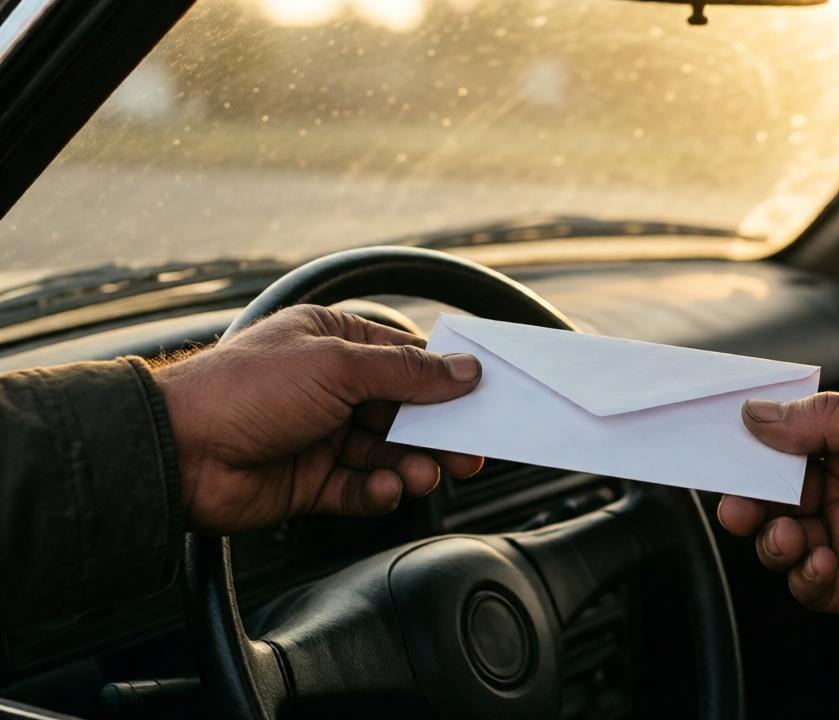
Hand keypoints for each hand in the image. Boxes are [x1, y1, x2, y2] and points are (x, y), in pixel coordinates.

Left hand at [154, 305, 483, 533]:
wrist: (177, 452)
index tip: (482, 398)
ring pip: (386, 453)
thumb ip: (408, 372)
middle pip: (403, 410)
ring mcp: (319, 435)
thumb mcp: (338, 365)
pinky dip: (377, 492)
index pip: (404, 358)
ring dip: (410, 465)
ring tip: (424, 474)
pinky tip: (384, 490)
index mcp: (332, 341)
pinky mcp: (310, 481)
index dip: (445, 380)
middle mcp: (328, 386)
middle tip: (470, 452)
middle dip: (437, 432)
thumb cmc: (245, 389)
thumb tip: (464, 370)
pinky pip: (359, 488)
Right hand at [717, 390, 838, 656]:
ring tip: (785, 536)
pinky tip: (819, 564)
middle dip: (750, 494)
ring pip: (783, 534)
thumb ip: (829, 420)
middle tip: (737, 502)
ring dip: (770, 536)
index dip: (756, 437)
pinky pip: (809, 582)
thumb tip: (761, 414)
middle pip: (776, 487)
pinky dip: (801, 575)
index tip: (723, 441)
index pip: (792, 432)